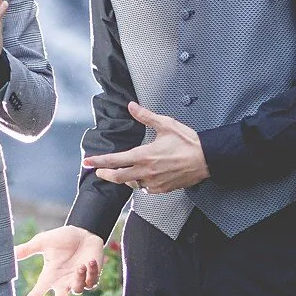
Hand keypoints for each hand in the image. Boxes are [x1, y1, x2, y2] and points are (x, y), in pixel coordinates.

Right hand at [15, 225, 104, 295]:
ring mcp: (77, 282)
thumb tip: (10, 252)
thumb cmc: (61, 239)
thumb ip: (27, 250)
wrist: (82, 233)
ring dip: (79, 278)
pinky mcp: (91, 277)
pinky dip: (91, 272)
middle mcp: (63, 283)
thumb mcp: (42, 242)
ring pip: (78, 289)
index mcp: (49, 278)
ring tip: (80, 266)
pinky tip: (90, 261)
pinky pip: (91, 281)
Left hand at [90, 101, 209, 193]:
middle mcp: (147, 171)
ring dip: (124, 179)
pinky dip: (140, 183)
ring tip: (122, 171)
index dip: (99, 162)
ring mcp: (155, 182)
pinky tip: (142, 177)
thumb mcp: (166, 124)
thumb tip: (132, 106)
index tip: (89, 162)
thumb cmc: (188, 142)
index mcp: (145, 155)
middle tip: (98, 172)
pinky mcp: (163, 189)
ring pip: (132, 184)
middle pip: (118, 178)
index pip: (115, 160)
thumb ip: (146, 116)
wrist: (207, 159)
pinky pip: (146, 189)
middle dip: (105, 175)